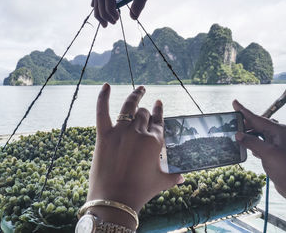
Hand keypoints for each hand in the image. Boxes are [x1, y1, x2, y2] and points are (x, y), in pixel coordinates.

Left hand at [87, 84, 182, 227]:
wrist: (115, 200)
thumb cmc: (140, 191)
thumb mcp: (161, 182)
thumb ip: (173, 177)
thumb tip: (183, 177)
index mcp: (155, 141)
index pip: (159, 121)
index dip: (160, 111)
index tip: (159, 104)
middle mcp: (139, 132)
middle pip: (144, 114)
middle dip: (146, 112)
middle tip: (144, 112)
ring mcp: (121, 132)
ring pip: (129, 107)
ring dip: (135, 95)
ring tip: (140, 89)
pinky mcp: (104, 136)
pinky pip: (102, 112)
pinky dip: (103, 97)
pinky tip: (106, 85)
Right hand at [232, 100, 285, 230]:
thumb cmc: (285, 168)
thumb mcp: (267, 153)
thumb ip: (252, 142)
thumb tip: (238, 134)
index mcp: (278, 130)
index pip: (257, 118)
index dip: (244, 111)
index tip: (235, 102)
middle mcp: (277, 133)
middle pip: (257, 124)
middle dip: (244, 124)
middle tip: (231, 122)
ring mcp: (275, 142)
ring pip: (257, 133)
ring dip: (247, 135)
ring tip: (235, 135)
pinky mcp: (273, 150)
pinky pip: (259, 142)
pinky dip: (251, 142)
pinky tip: (245, 146)